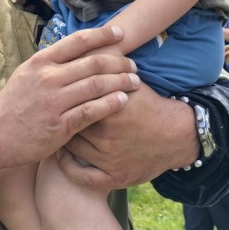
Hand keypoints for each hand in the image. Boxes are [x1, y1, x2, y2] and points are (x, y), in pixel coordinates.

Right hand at [0, 25, 138, 173]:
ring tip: (135, 82)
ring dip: (120, 82)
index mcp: (42, 61)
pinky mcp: (60, 125)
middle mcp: (49, 77)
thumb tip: (74, 49)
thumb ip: (51, 62)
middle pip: (93, 63)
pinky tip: (123, 101)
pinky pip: (92, 111)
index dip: (103, 35)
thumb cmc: (14, 103)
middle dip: (119, 62)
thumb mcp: (27, 73)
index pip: (78, 41)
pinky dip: (111, 104)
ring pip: (96, 85)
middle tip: (133, 65)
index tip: (121, 34)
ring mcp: (55, 101)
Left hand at [58, 80, 198, 189]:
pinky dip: (68, 166)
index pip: (75, 100)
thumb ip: (105, 69)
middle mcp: (107, 135)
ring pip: (72, 147)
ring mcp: (110, 159)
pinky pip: (82, 176)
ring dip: (62, 137)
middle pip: (70, 123)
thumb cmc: (149, 104)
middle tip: (51, 110)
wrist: (176, 134)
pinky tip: (62, 155)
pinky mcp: (114, 177)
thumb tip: (80, 52)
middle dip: (61, 115)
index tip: (55, 91)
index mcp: (109, 108)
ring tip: (55, 127)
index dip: (64, 95)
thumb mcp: (129, 81)